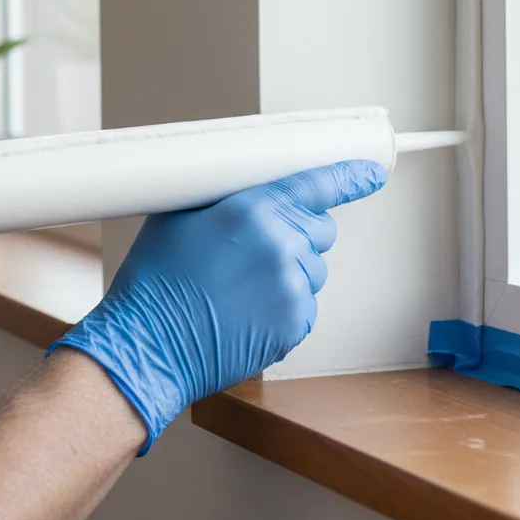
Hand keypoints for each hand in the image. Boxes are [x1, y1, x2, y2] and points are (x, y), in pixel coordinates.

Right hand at [50, 160, 386, 452]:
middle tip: (255, 252)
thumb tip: (250, 190)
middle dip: (298, 236)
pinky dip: (285, 309)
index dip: (351, 177)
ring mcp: (292, 288)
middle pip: (320, 231)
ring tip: (242, 288)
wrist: (147, 345)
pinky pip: (306, 307)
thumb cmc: (155, 283)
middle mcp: (281, 245)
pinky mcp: (295, 325)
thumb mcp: (179, 217)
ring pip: (313, 271)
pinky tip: (246, 312)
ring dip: (290, 274)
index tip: (372, 174)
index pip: (318, 184)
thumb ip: (226, 198)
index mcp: (254, 210)